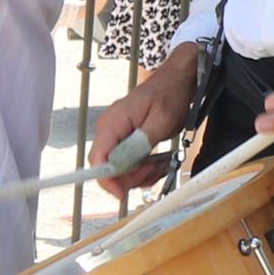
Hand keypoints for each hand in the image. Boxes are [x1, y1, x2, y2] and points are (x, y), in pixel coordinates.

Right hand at [88, 50, 199, 199]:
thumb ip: (138, 145)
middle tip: (156, 169)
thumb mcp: (160, 121)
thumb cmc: (169, 94)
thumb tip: (120, 165)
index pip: (97, 158)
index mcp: (113, 123)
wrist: (176, 81)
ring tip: (162, 162)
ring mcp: (116, 135)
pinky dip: (145, 167)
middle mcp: (109, 129)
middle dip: (133, 176)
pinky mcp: (124, 139)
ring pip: (121, 169)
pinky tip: (158, 160)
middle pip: (109, 168)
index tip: (122, 194)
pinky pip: (128, 162)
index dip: (107, 180)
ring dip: (142, 173)